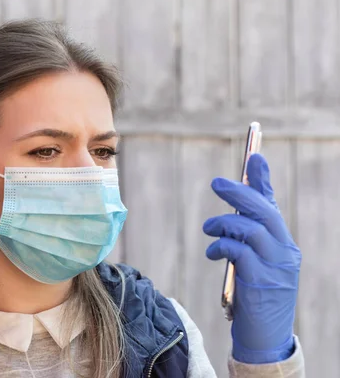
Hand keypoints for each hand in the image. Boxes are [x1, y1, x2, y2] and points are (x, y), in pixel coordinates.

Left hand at [203, 153, 300, 363]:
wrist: (265, 336)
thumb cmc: (255, 294)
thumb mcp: (254, 261)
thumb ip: (245, 237)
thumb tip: (230, 215)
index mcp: (282, 243)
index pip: (272, 205)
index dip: (262, 181)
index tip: (254, 157)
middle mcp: (284, 251)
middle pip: (264, 211)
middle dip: (239, 193)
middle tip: (217, 183)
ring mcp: (276, 267)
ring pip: (251, 229)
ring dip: (223, 224)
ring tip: (209, 229)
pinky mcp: (261, 282)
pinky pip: (240, 252)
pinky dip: (221, 246)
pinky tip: (212, 251)